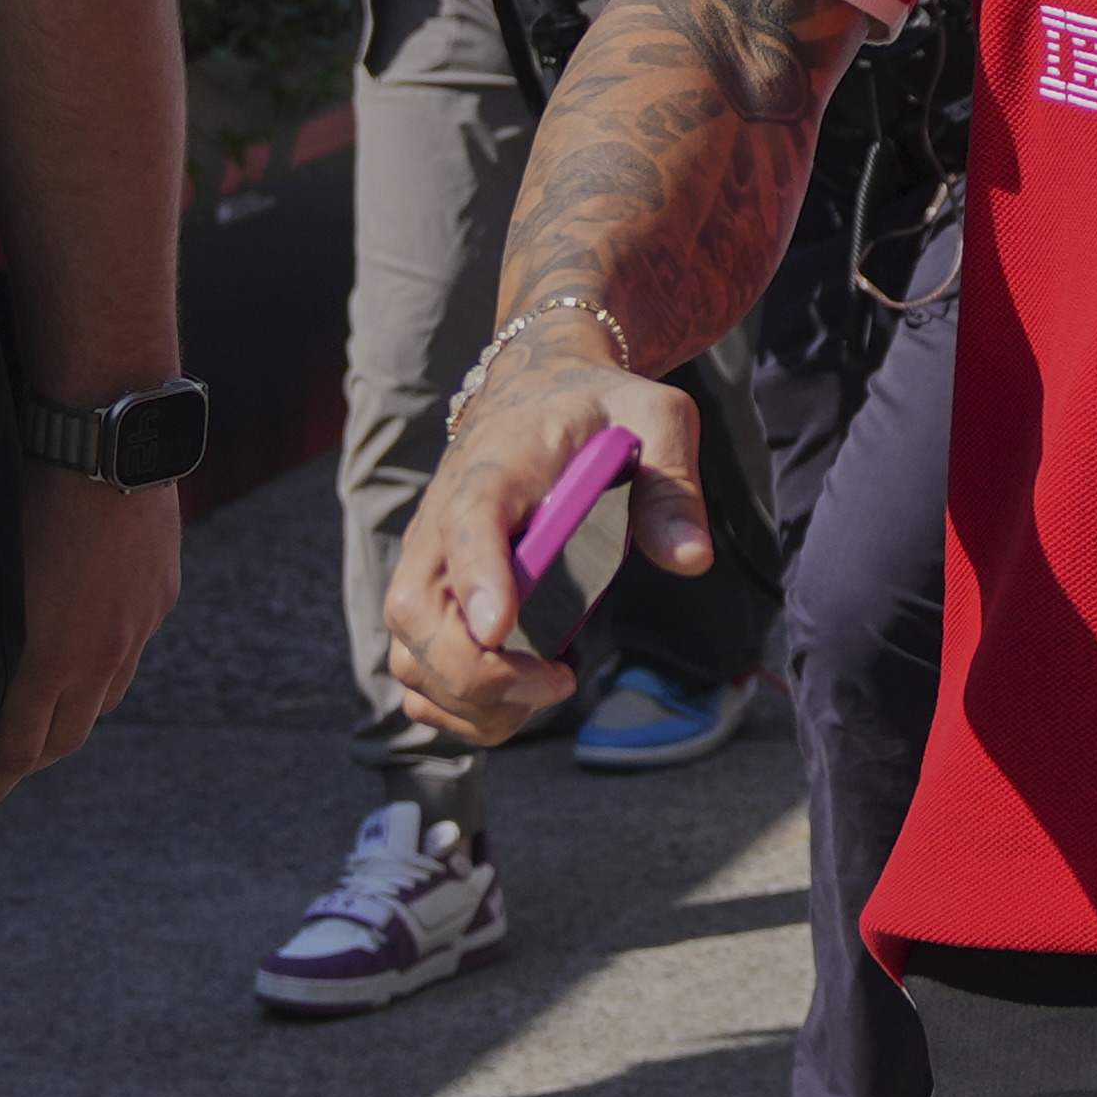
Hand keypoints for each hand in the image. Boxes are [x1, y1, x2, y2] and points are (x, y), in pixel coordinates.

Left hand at [0, 465, 182, 813]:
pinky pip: (131, 651)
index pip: (19, 749)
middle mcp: (105, 654)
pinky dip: (102, 666)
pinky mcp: (162, 595)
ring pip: (106, 697)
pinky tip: (84, 646)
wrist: (109, 444)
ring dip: (72, 717)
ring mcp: (141, 625)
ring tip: (42, 713)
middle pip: (69, 737)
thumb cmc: (30, 499)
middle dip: (30, 763)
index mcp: (52, 658)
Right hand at [381, 318, 712, 742]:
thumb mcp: (657, 417)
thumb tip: (690, 560)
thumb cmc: (602, 409)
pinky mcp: (432, 597)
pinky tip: (521, 695)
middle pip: (415, 610)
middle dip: (475, 669)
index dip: (478, 577)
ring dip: (466, 698)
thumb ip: (671, 485)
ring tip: (548, 689)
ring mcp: (428, 564)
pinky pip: (416, 669)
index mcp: (496, 468)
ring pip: (406, 653)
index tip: (501, 629)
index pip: (467, 520)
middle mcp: (441, 521)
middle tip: (560, 679)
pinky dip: (455, 704)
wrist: (540, 393)